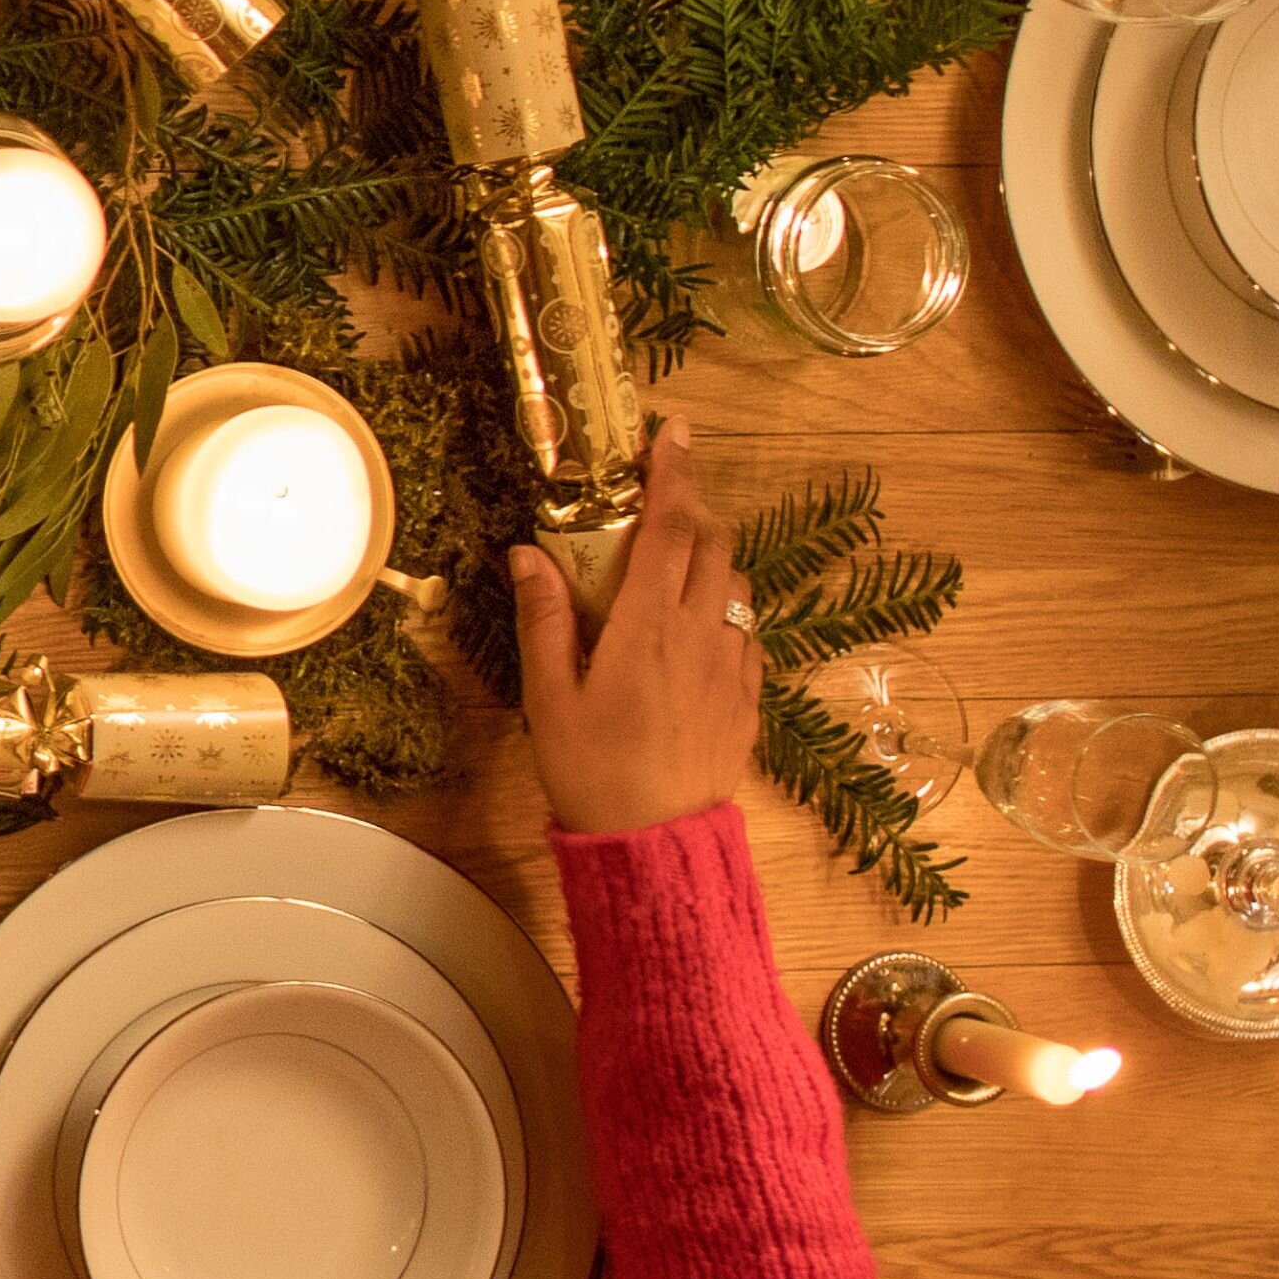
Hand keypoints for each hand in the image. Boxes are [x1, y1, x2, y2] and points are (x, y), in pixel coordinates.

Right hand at [511, 421, 752, 838]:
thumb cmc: (592, 771)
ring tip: (679, 552)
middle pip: (714, 543)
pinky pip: (747, 630)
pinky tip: (701, 619)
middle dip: (696, 502)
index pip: (670, 529)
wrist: (656, 844)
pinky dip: (726, 604)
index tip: (672, 434)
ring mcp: (733, 665)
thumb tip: (530, 553)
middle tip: (668, 483)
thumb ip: (545, 618)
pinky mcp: (749, 696)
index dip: (673, 474)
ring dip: (713, 553)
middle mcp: (701, 634)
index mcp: (647, 627)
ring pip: (737, 583)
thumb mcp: (549, 697)